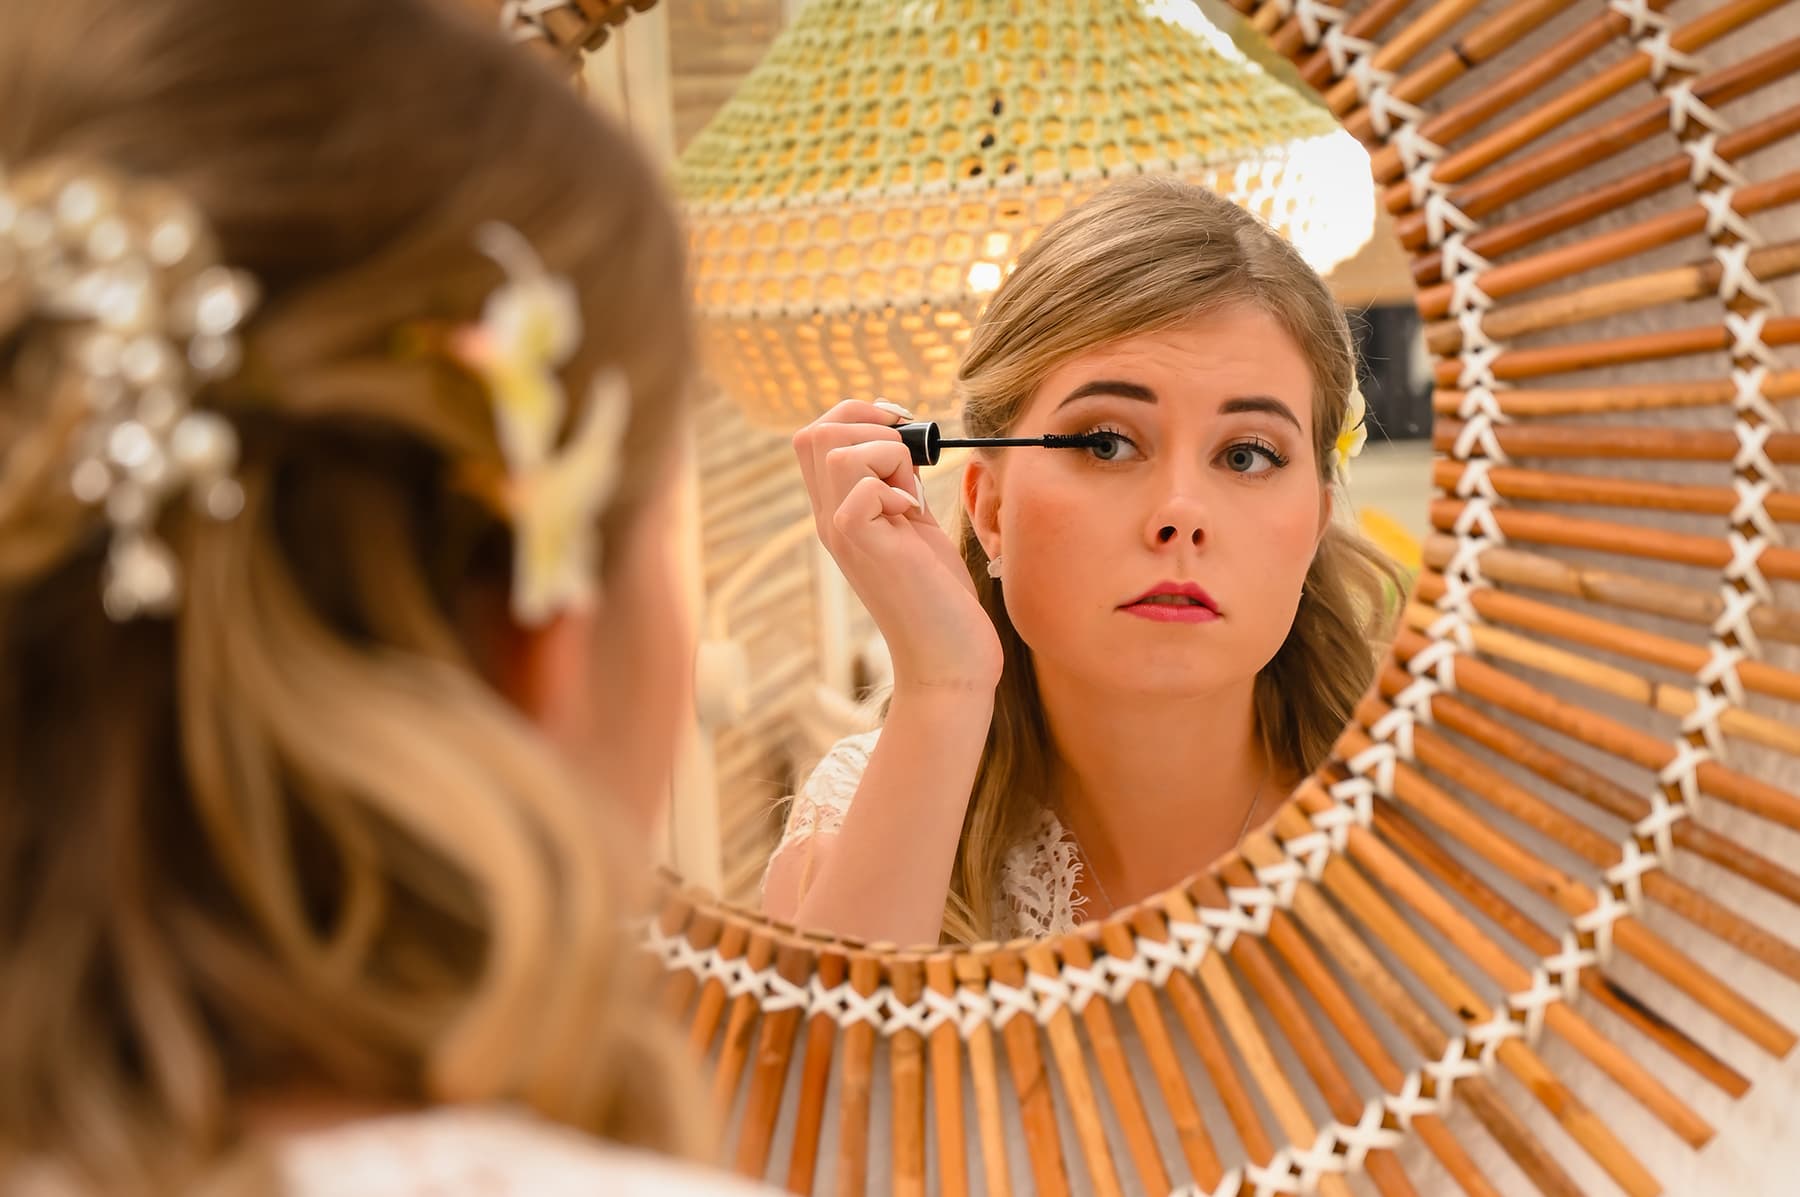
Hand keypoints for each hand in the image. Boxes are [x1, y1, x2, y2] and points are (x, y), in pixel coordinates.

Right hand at [793, 401, 1002, 692]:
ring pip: (838, 449)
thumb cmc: (939, 596)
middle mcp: (828, 518)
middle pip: (814, 432)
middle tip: (909, 464)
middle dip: (870, 425)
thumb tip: (901, 436)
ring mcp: (840, 532)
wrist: (948, 658)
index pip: (815, 435)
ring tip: (909, 494)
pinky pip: (862, 485)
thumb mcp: (912, 524)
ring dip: (887, 454)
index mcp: (837, 510)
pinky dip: (894, 488)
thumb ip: (896, 484)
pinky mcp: (862, 545)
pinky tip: (912, 518)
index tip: (904, 434)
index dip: (858, 416)